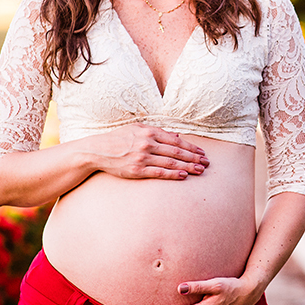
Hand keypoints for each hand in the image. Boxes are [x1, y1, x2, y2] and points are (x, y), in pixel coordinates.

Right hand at [84, 125, 207, 179]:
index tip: (202, 152)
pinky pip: (159, 172)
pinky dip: (173, 173)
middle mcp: (147, 143)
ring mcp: (142, 157)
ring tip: (200, 170)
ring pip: (171, 162)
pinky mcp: (137, 170)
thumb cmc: (118, 139)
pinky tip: (184, 175)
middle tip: (207, 163)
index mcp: (149, 131)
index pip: (176, 140)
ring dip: (188, 166)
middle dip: (194, 157)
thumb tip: (177, 135)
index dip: (191, 147)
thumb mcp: (137, 129)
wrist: (97, 150)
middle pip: (177, 151)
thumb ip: (157, 131)